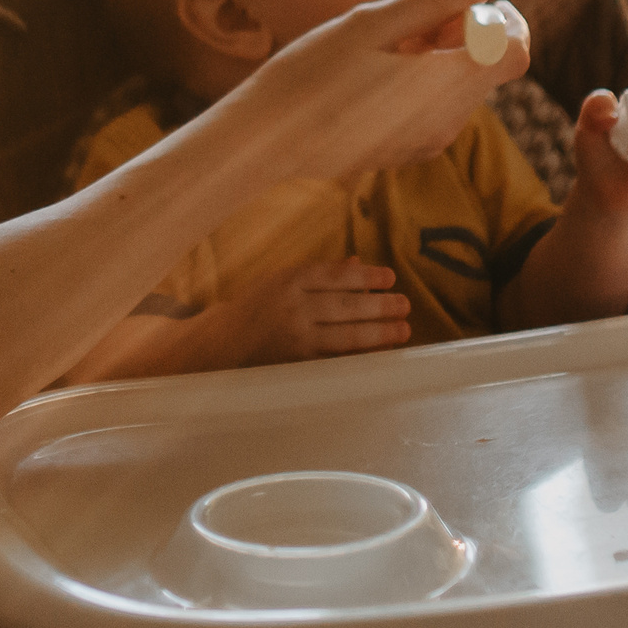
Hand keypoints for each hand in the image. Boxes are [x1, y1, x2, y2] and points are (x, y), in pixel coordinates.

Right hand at [214, 0, 515, 183]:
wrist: (266, 140)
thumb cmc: (312, 73)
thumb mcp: (371, 24)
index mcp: (446, 84)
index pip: (517, 49)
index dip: (501, 20)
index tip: (460, 4)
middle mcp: (449, 120)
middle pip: (491, 67)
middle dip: (467, 34)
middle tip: (411, 20)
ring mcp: (431, 140)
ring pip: (465, 88)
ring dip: (445, 58)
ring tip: (387, 46)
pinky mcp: (410, 151)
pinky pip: (440, 109)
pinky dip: (427, 83)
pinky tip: (379, 73)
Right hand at [223, 260, 411, 365]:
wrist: (222, 344)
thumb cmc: (256, 308)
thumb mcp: (281, 281)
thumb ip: (318, 274)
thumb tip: (356, 263)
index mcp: (288, 280)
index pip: (335, 276)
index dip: (366, 275)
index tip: (390, 276)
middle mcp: (293, 307)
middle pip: (346, 305)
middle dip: (380, 305)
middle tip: (405, 304)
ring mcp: (297, 338)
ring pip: (347, 334)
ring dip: (379, 332)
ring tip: (403, 329)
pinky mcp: (299, 364)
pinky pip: (338, 358)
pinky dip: (362, 355)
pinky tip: (380, 352)